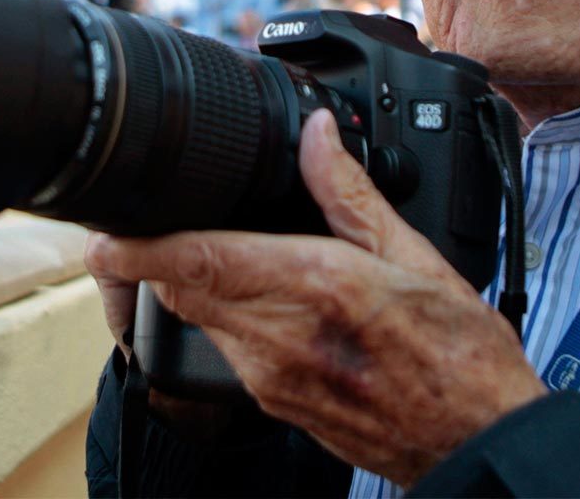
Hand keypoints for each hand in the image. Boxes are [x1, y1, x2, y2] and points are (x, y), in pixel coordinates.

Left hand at [85, 110, 545, 485]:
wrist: (477, 446)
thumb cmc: (460, 354)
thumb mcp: (418, 257)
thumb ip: (352, 193)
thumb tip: (317, 135)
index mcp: (314, 289)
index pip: (198, 261)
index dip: (138, 246)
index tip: (102, 227)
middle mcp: (279, 340)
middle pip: (179, 288)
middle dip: (154, 253)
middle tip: (146, 215)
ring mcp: (271, 378)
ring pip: (199, 317)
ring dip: (191, 280)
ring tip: (214, 242)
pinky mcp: (275, 403)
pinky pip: (228, 346)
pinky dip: (226, 312)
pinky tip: (261, 293)